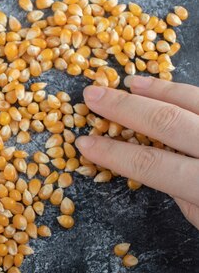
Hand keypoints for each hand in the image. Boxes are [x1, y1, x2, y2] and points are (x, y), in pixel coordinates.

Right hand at [75, 76, 198, 229]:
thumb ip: (181, 188)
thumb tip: (156, 160)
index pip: (150, 164)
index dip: (112, 153)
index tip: (83, 144)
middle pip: (166, 122)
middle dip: (123, 108)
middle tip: (91, 96)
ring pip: (192, 101)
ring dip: (157, 90)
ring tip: (130, 84)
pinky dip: (184, 92)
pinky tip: (166, 88)